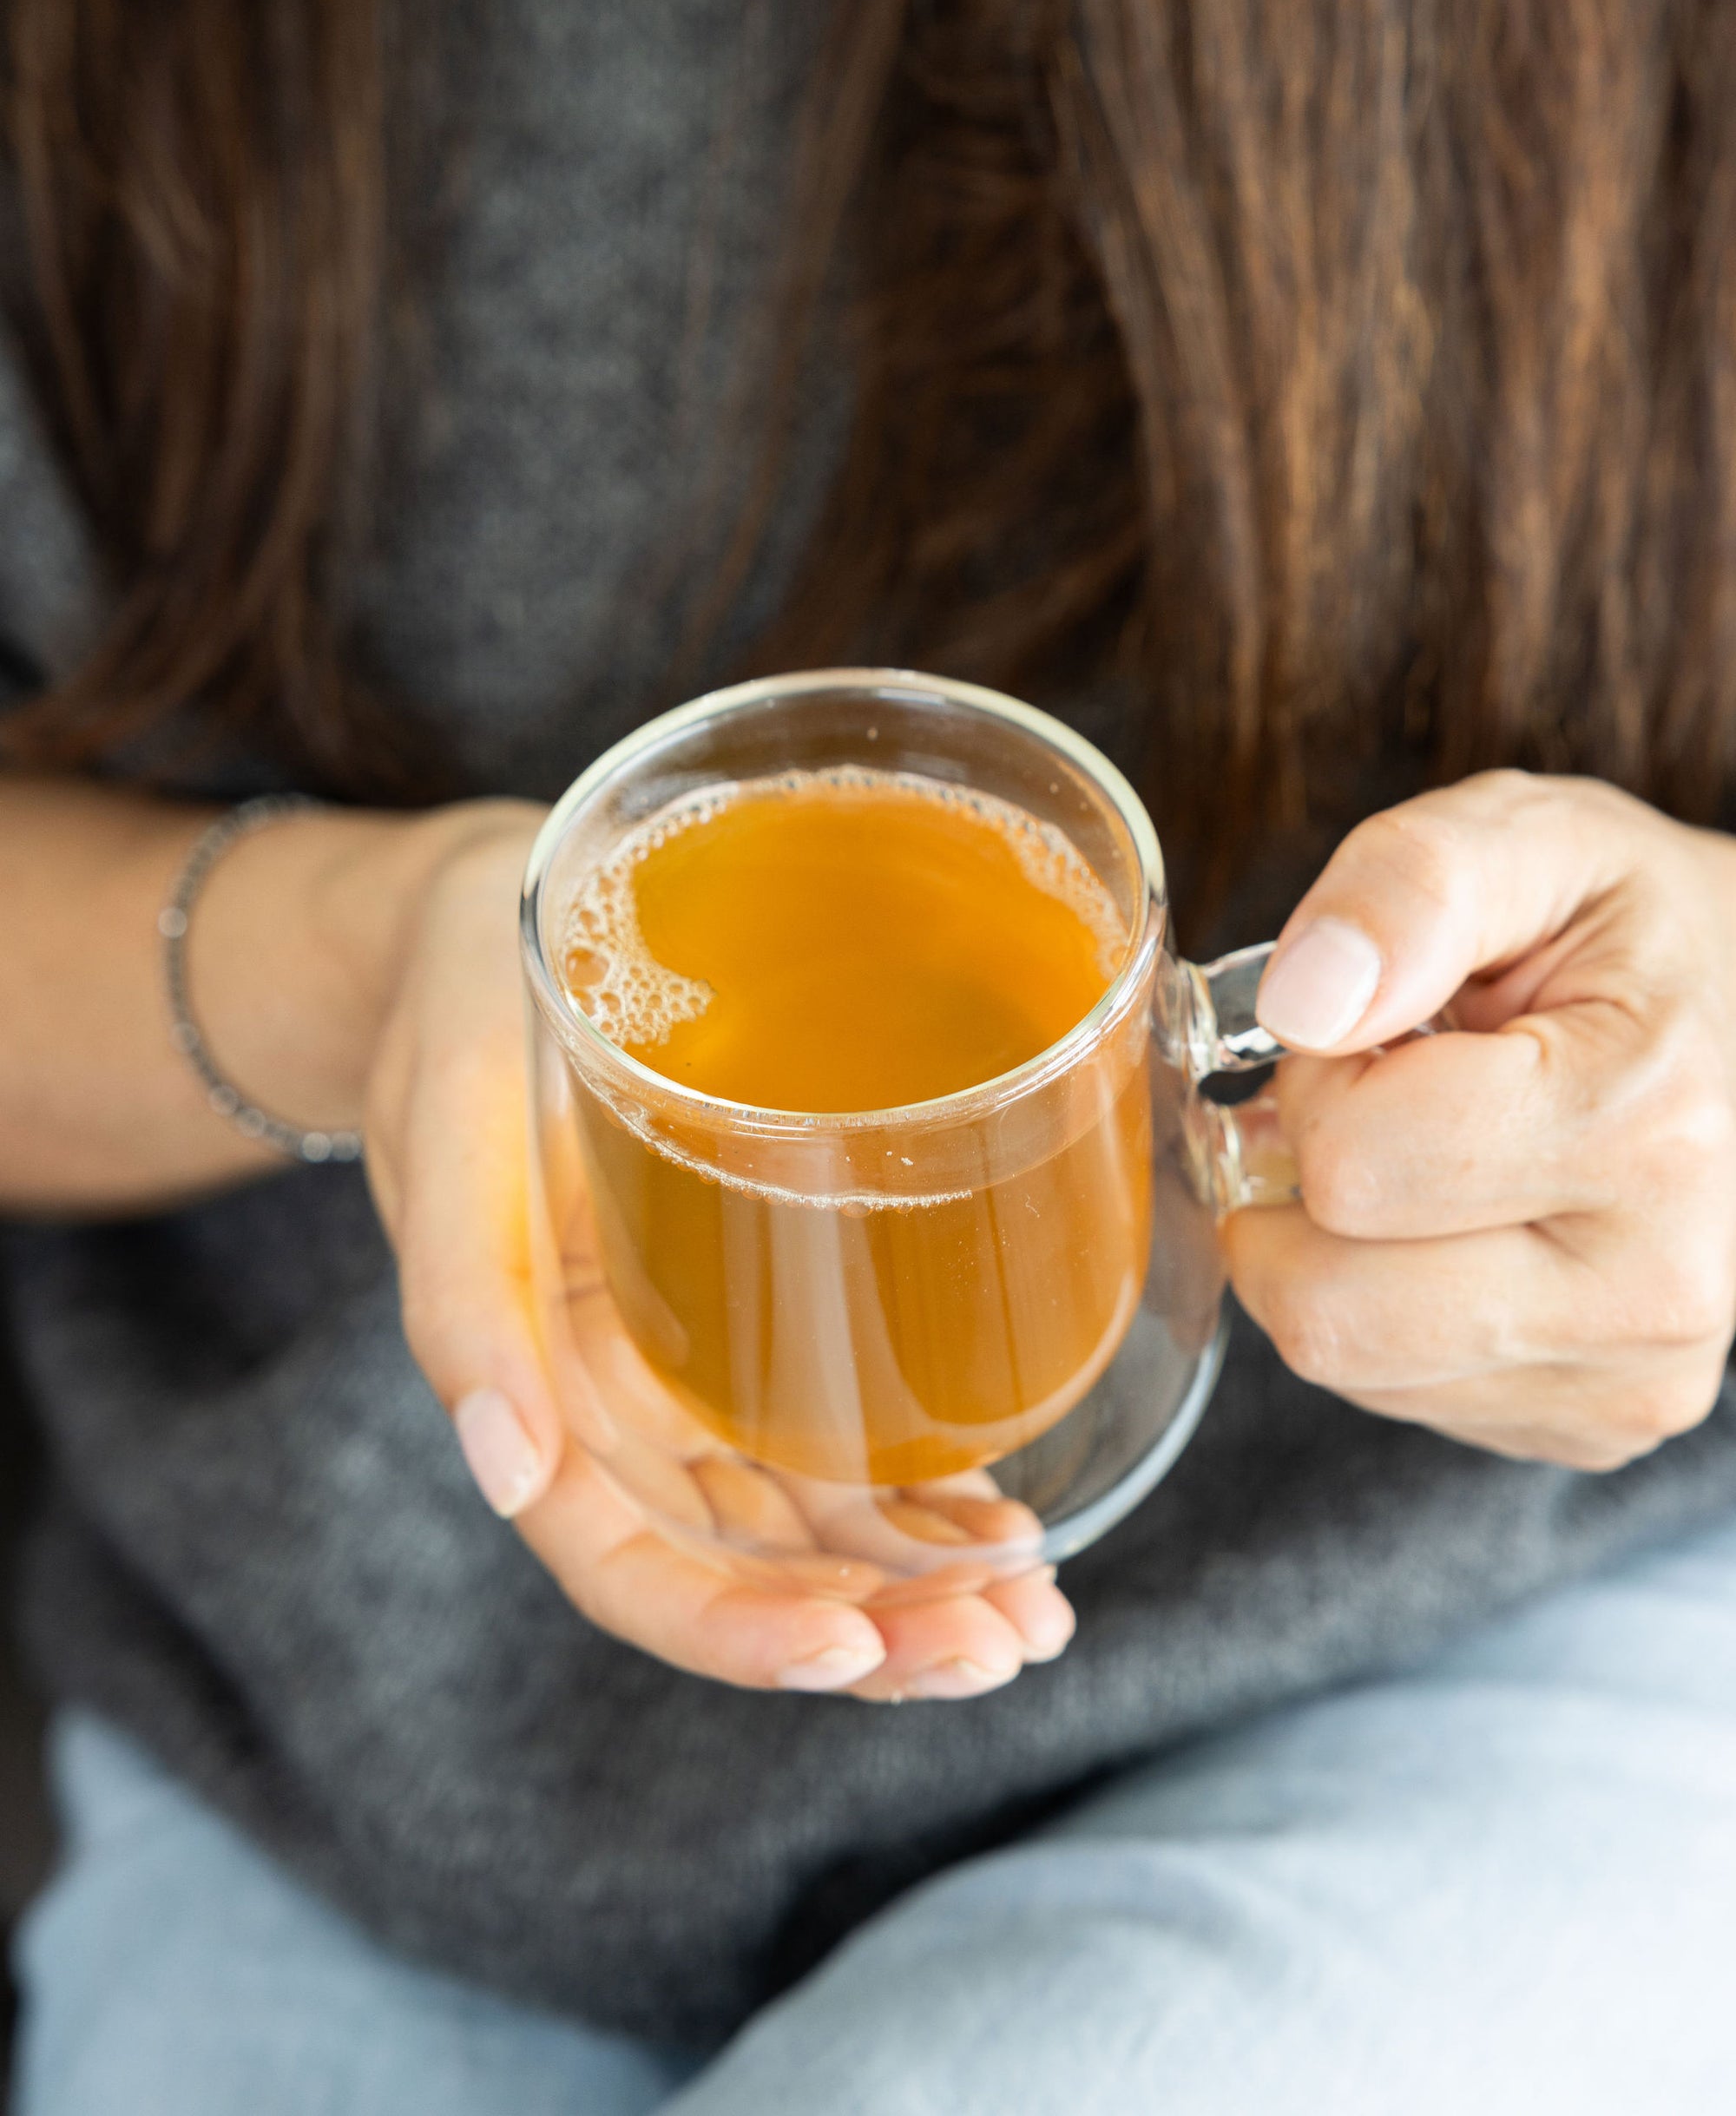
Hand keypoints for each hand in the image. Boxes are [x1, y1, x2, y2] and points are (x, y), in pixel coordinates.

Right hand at [363, 804, 1073, 1699]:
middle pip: (748, 1575)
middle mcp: (624, 1410)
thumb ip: (461, 1296)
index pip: (633, 1568)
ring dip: (919, 1589)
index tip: (855, 1647)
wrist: (493, 921)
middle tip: (1006, 1637)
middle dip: (875, 1633)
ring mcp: (697, 1369)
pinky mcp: (757, 1309)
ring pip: (809, 1530)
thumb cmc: (461, 1013)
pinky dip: (923, 1495)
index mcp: (535, 1394)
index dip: (738, 1632)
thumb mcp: (445, 1126)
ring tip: (1034, 1607)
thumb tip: (505, 1469)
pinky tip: (1008, 1517)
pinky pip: (841, 1437)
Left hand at [1228, 771, 1735, 1469]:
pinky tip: (1458, 1221)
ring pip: (1345, 1363)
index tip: (1388, 1029)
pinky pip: (1392, 1395)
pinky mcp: (1599, 1424)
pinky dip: (1382, 1305)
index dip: (1321, 1079)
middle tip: (1379, 1101)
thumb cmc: (1629, 930)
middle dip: (1303, 1190)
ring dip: (1332, 1251)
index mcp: (1646, 1123)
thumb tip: (1303, 1001)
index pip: (1349, 1164)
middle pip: (1328, 1309)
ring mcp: (1634, 1378)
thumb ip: (1409, 887)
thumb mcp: (1531, 840)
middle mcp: (1656, 1287)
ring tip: (1426, 1154)